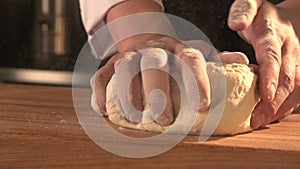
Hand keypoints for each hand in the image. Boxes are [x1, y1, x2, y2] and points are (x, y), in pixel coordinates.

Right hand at [91, 34, 250, 125]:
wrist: (144, 39)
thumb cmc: (173, 57)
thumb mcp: (194, 55)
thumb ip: (216, 60)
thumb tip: (241, 61)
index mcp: (177, 48)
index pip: (190, 59)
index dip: (198, 81)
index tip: (202, 107)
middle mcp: (153, 48)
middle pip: (154, 64)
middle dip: (158, 92)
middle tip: (165, 120)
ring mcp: (129, 55)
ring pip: (125, 68)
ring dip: (129, 94)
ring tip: (136, 119)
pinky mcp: (110, 64)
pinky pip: (101, 77)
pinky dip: (100, 94)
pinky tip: (105, 111)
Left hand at [228, 0, 299, 128]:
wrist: (285, 20)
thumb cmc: (262, 16)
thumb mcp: (251, 4)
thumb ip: (243, 10)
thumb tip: (235, 24)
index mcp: (274, 34)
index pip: (273, 56)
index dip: (270, 76)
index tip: (265, 95)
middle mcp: (289, 49)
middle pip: (287, 78)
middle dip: (274, 101)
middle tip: (256, 119)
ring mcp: (296, 61)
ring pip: (296, 88)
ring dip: (281, 107)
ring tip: (262, 121)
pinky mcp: (297, 71)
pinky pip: (297, 91)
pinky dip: (286, 105)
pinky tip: (272, 116)